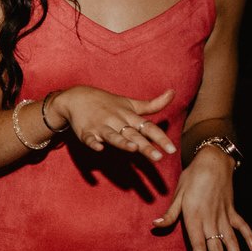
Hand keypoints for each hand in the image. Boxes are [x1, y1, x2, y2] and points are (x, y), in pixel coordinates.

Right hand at [50, 86, 176, 160]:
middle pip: (134, 135)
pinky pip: (89, 138)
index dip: (161, 138)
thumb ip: (152, 104)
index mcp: (129, 116)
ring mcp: (101, 126)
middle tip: (158, 157)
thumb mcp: (130, 103)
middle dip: (146, 146)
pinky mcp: (86, 132)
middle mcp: (117, 121)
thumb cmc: (108, 103)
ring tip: (133, 149)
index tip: (172, 149)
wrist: (78, 97)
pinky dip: (93, 143)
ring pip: (113, 136)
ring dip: (122, 142)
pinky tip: (98, 148)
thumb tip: (173, 93)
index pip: (148, 127)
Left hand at [154, 144, 251, 250]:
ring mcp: (224, 216)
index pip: (199, 245)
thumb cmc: (192, 178)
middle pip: (216, 247)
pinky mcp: (233, 210)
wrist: (214, 161)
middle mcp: (211, 219)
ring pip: (231, 241)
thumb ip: (170, 213)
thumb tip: (156, 225)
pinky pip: (243, 226)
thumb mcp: (178, 194)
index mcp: (195, 217)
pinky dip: (250, 238)